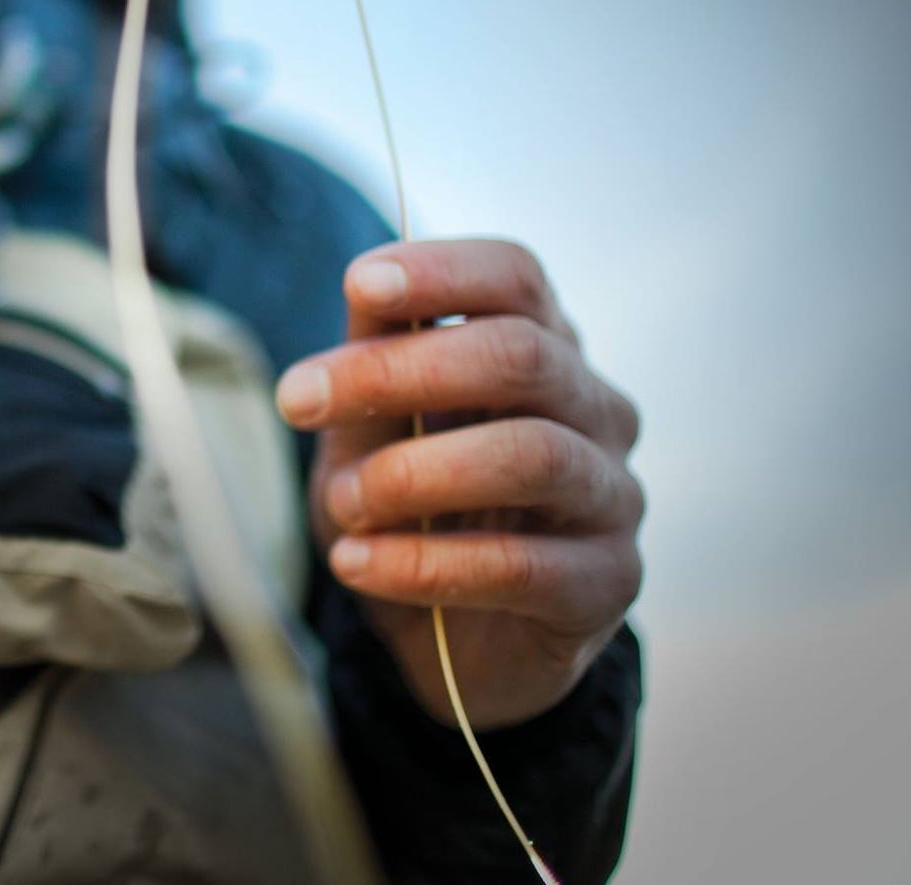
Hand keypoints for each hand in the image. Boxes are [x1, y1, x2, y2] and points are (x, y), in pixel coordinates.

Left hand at [276, 240, 643, 728]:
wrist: (450, 639)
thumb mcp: (372, 428)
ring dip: (413, 474)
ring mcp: (611, 495)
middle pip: (521, 355)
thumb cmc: (413, 507)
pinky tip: (357, 563)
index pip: (516, 277)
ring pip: (533, 454)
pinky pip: (522, 565)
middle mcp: (594, 410)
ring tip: (342, 503)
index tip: (359, 285)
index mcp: (541, 347)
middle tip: (299, 401)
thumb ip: (375, 359)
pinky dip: (423, 563)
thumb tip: (365, 287)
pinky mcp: (608, 582)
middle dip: (396, 372)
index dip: (442, 270)